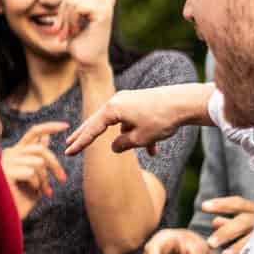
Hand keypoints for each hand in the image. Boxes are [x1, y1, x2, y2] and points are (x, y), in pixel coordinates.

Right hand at [0, 121, 68, 218]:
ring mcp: (7, 161)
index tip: (66, 126)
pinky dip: (37, 184)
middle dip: (55, 164)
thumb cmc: (22, 198)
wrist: (8, 215)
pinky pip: (32, 172)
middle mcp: (11, 153)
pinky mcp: (6, 171)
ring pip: (38, 162)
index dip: (50, 127)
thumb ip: (39, 156)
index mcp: (18, 151)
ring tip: (45, 190)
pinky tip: (34, 192)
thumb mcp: (36, 175)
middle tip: (62, 179)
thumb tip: (46, 136)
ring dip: (45, 179)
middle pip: (41, 149)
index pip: (34, 132)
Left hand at [50, 0, 115, 70]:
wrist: (88, 60)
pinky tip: (75, 31)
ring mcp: (106, 2)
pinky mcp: (104, 10)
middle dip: (60, 13)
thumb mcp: (69, 18)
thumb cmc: (78, 41)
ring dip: (64, 19)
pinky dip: (70, 20)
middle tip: (60, 30)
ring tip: (68, 32)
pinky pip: (76, 6)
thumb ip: (69, 3)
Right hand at [65, 83, 212, 156]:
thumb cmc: (161, 119)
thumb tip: (114, 146)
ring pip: (121, 123)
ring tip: (127, 149)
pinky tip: (154, 150)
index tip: (68, 152)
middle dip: (87, 135)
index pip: (92, 128)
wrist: (185, 102)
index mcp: (113, 108)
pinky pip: (134, 121)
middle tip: (69, 144)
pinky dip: (140, 134)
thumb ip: (123, 144)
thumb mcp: (140, 138)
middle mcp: (118, 101)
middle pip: (98, 122)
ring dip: (126, 139)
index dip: (80, 142)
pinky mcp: (141, 102)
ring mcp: (129, 100)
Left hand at [200, 195, 253, 253]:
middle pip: (243, 222)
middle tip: (210, 244)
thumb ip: (229, 224)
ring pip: (253, 238)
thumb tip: (216, 223)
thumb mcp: (243, 224)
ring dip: (238, 247)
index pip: (237, 204)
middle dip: (226, 232)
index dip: (221, 204)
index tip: (203, 207)